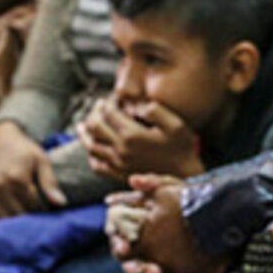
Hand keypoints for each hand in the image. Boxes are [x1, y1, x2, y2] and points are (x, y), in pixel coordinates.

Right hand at [0, 121, 65, 219]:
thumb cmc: (23, 150)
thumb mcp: (41, 161)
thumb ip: (50, 182)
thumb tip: (61, 203)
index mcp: (16, 177)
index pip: (32, 205)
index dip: (41, 212)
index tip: (46, 213)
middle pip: (15, 213)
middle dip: (26, 219)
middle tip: (34, 221)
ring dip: (10, 223)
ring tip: (20, 224)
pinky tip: (2, 223)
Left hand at [80, 99, 203, 179]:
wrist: (185, 176)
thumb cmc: (182, 148)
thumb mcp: (176, 124)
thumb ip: (156, 110)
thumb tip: (137, 105)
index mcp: (131, 135)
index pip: (109, 112)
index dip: (109, 101)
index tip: (115, 97)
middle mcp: (120, 150)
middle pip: (94, 126)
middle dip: (95, 112)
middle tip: (100, 105)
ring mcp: (118, 164)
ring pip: (90, 145)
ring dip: (86, 131)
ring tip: (86, 122)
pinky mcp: (119, 174)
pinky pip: (97, 165)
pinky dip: (91, 154)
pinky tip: (93, 147)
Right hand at [120, 175, 220, 272]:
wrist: (215, 208)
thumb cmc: (182, 196)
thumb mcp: (170, 186)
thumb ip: (152, 182)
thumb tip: (133, 180)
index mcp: (134, 232)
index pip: (119, 241)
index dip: (119, 245)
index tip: (125, 247)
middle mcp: (143, 252)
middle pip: (133, 266)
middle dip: (140, 271)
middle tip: (152, 270)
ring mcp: (160, 263)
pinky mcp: (179, 271)